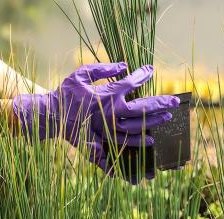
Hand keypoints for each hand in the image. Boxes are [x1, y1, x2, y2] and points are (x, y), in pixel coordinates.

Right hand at [13, 62, 178, 171]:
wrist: (49, 117)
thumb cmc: (64, 94)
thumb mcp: (80, 75)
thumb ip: (102, 70)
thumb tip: (123, 66)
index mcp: (104, 96)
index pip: (129, 84)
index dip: (142, 76)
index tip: (152, 70)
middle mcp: (109, 114)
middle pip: (140, 110)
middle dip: (159, 104)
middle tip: (174, 101)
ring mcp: (106, 130)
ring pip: (135, 129)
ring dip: (151, 125)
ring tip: (166, 120)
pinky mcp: (101, 142)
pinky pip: (121, 147)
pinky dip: (136, 147)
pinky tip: (149, 145)